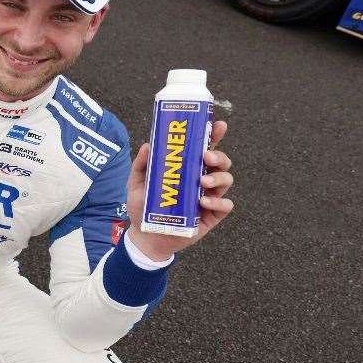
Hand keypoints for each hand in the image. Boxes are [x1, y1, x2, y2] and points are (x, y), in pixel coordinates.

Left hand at [125, 120, 234, 260]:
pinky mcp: (212, 215)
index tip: (219, 125)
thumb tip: (147, 145)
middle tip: (206, 156)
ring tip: (202, 181)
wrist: (144, 236)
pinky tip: (204, 202)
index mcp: (187, 168)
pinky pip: (226, 205)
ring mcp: (209, 197)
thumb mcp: (136, 184)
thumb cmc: (143, 207)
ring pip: (226, 180)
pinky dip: (218, 202)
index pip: (205, 148)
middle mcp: (201, 180)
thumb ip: (140, 165)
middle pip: (221, 161)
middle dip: (219, 155)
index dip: (214, 135)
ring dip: (218, 177)